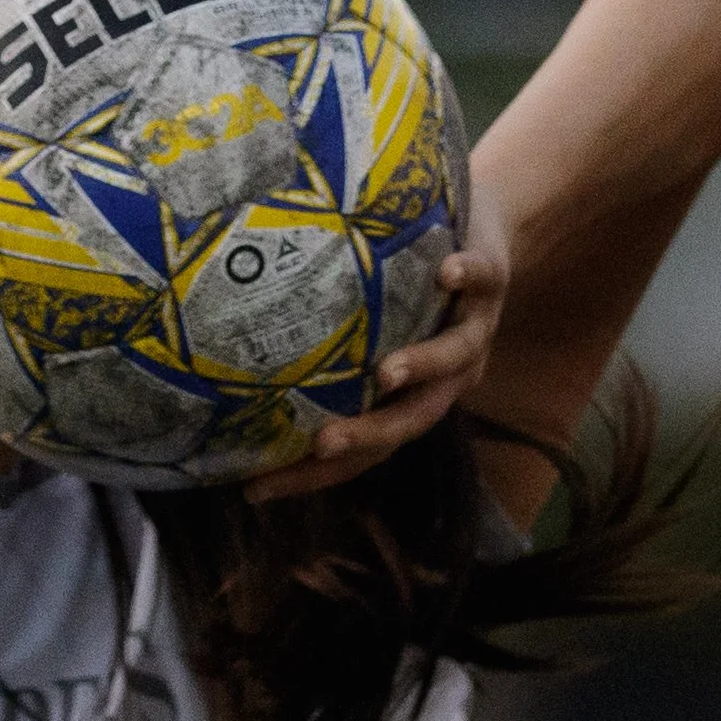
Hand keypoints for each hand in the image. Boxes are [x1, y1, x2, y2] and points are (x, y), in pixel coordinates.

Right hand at [246, 192, 510, 502]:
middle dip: (369, 434)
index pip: (361, 453)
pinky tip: (446, 275)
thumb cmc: (405, 282)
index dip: (311, 475)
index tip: (255, 490)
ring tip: (386, 373)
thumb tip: (227, 369)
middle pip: (413, 419)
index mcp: (412, 399)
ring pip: (454, 358)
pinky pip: (483, 279)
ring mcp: (474, 329)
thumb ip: (322, 352)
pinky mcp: (492, 278)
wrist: (485, 230)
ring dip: (422, 367)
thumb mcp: (367, 326)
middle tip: (322, 444)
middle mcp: (448, 376)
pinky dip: (465, 278)